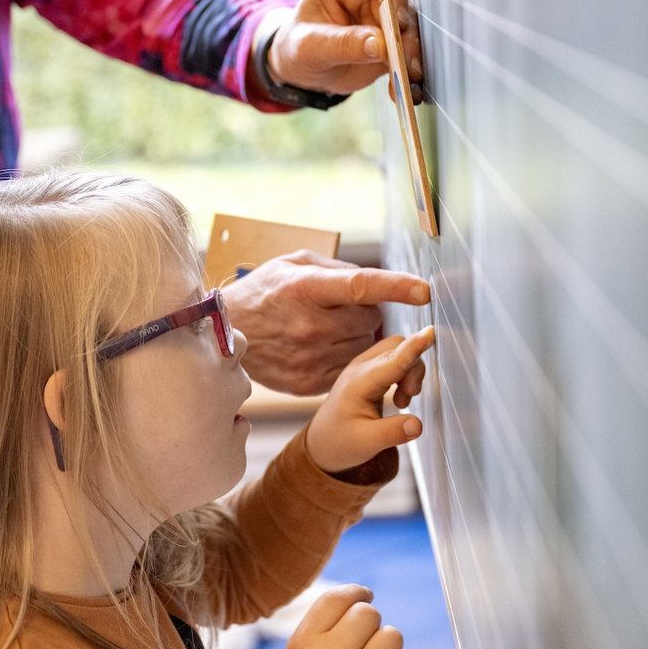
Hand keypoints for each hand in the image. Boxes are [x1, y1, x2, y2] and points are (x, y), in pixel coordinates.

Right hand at [222, 250, 429, 395]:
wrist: (223, 335)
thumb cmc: (264, 292)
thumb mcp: (294, 265)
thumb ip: (338, 270)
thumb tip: (375, 283)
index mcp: (305, 288)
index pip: (361, 286)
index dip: (396, 287)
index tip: (424, 291)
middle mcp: (309, 325)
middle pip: (370, 320)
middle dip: (365, 312)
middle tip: (338, 308)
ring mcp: (308, 358)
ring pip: (363, 347)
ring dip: (355, 336)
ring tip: (324, 328)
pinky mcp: (307, 383)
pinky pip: (349, 369)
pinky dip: (342, 358)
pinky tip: (319, 348)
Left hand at [267, 0, 423, 101]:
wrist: (302, 71)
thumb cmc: (297, 48)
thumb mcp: (309, 47)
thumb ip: (343, 43)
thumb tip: (380, 45)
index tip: (397, 20)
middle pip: (399, 1)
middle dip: (404, 33)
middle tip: (403, 62)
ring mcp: (382, 14)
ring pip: (409, 28)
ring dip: (410, 55)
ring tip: (405, 81)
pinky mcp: (392, 39)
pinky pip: (408, 52)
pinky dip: (407, 72)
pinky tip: (404, 91)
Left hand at [306, 326, 434, 473]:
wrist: (322, 444)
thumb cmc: (340, 443)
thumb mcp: (367, 444)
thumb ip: (393, 432)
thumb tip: (418, 425)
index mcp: (359, 383)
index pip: (393, 360)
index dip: (414, 347)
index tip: (431, 332)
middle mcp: (361, 368)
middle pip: (397, 345)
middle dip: (414, 366)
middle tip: (410, 397)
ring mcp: (364, 367)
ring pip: (398, 349)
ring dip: (410, 371)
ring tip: (402, 402)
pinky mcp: (369, 371)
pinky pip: (395, 357)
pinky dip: (405, 373)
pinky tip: (400, 397)